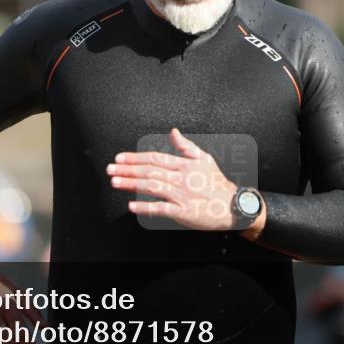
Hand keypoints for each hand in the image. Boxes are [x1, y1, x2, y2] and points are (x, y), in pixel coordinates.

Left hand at [107, 128, 240, 231]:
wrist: (233, 206)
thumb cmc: (217, 182)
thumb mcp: (204, 158)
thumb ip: (186, 146)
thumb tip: (173, 131)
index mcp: (185, 164)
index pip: (155, 158)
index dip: (135, 157)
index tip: (119, 158)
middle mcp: (181, 178)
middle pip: (150, 171)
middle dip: (127, 170)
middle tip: (110, 169)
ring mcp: (182, 195)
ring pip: (153, 187)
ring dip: (132, 184)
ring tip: (115, 182)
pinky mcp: (184, 212)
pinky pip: (161, 209)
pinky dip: (146, 207)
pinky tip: (132, 205)